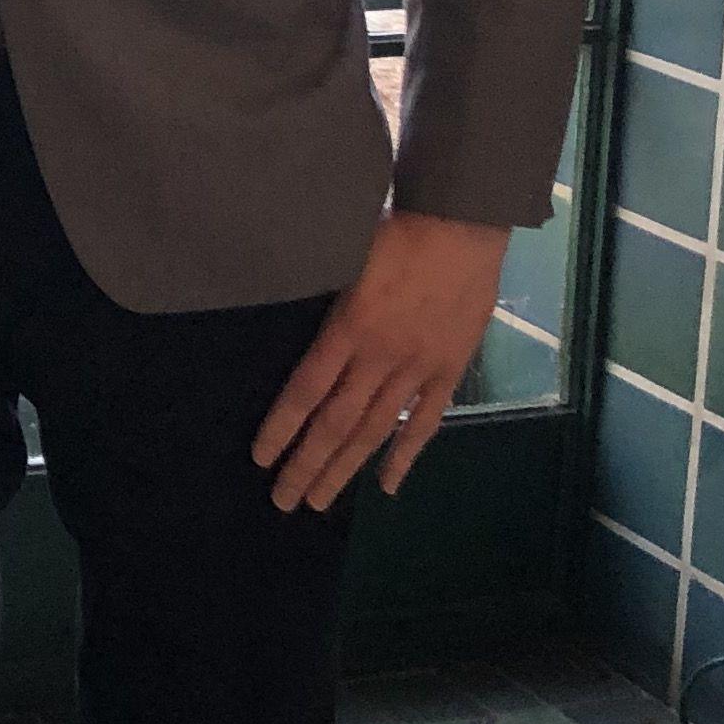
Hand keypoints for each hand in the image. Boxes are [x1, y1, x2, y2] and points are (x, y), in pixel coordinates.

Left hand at [251, 212, 510, 512]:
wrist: (463, 222)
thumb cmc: (395, 230)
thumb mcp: (341, 257)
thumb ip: (322, 302)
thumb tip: (292, 332)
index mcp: (348, 328)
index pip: (305, 391)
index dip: (281, 429)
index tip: (260, 459)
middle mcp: (379, 357)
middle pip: (335, 423)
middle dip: (306, 465)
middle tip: (282, 502)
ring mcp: (417, 368)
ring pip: (374, 430)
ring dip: (345, 469)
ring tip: (319, 502)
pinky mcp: (449, 369)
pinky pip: (426, 421)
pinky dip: (406, 454)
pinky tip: (388, 485)